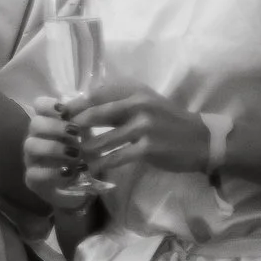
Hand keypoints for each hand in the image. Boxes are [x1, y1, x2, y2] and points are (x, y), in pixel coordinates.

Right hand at [24, 96, 99, 210]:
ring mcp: (31, 159)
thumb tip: (96, 107)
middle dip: (56, 127)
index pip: (39, 106)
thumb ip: (89, 124)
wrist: (79, 188)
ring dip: (54, 148)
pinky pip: (35, 173)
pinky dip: (53, 173)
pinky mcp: (32, 179)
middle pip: (35, 123)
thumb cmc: (83, 157)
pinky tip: (70, 173)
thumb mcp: (89, 138)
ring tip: (76, 155)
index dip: (49, 104)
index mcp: (49, 124)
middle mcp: (36, 138)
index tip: (64, 110)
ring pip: (31, 145)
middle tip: (76, 133)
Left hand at [58, 80, 207, 183]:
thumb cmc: (168, 121)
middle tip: (58, 137)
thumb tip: (81, 108)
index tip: (57, 116)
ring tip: (69, 156)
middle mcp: (138, 104)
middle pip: (93, 115)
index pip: (95, 95)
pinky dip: (100, 164)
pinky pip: (116, 157)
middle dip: (73, 128)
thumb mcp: (145, 103)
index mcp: (135, 91)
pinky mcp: (147, 148)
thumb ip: (117, 104)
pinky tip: (89, 169)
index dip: (73, 106)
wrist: (203, 140)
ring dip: (83, 150)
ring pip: (102, 140)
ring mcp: (143, 126)